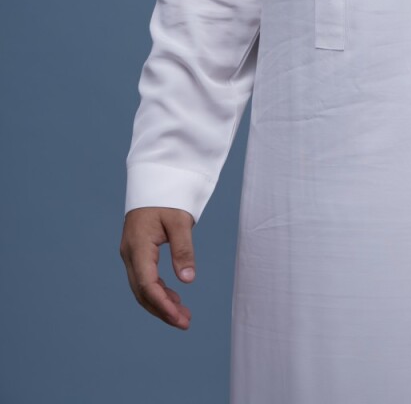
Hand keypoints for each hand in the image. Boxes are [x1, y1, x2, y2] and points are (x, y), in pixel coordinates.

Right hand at [119, 206, 195, 328]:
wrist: (154, 180)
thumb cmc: (167, 197)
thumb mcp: (180, 220)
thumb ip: (183, 250)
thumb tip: (187, 280)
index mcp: (138, 246)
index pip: (147, 284)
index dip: (162, 304)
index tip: (179, 318)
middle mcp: (130, 254)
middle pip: (142, 292)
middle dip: (162, 310)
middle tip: (186, 323)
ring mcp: (131, 254)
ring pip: (142, 288)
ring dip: (161, 303)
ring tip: (183, 316)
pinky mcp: (137, 253)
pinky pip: (144, 279)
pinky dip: (159, 292)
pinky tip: (174, 299)